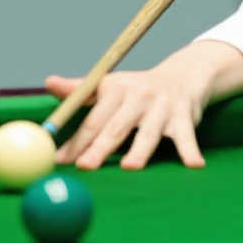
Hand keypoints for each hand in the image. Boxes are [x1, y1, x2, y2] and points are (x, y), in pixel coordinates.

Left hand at [44, 40, 242, 170]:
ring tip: (130, 167)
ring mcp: (162, 107)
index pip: (93, 120)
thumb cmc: (137, 89)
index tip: (59, 162)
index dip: (75, 141)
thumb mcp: (109, 85)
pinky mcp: (184, 116)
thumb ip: (79, 91)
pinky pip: (186, 137)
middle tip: (85, 166)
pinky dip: (190, 150)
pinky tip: (193, 165)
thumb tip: (48, 83)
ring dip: (140, 150)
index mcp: (115, 89)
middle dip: (99, 147)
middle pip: (116, 127)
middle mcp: (138, 96)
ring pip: (149, 133)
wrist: (183, 74)